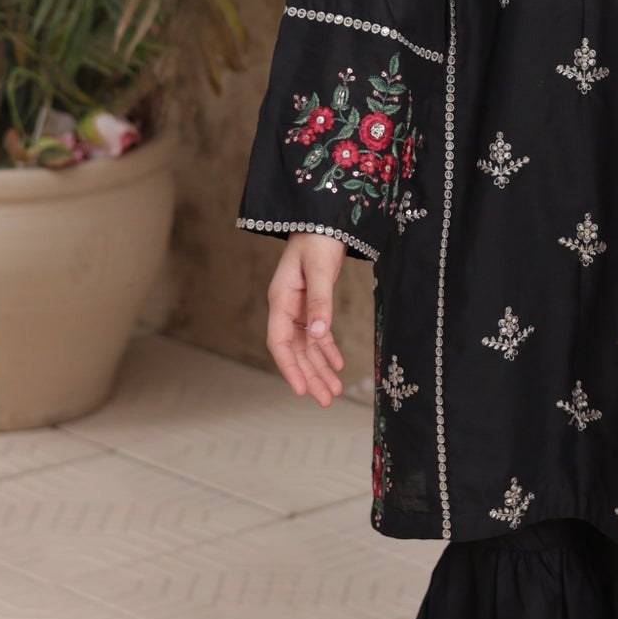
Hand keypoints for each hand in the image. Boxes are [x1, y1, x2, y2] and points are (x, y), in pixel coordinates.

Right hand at [267, 232, 346, 405]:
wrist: (325, 217)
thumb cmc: (319, 237)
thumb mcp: (320, 268)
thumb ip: (320, 301)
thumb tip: (319, 336)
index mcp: (281, 299)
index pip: (280, 342)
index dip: (289, 368)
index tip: (300, 391)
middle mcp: (287, 306)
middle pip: (295, 350)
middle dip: (309, 376)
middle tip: (325, 400)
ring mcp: (299, 306)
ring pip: (307, 345)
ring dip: (320, 368)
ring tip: (334, 391)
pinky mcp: (313, 302)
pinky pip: (318, 333)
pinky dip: (328, 350)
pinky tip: (337, 364)